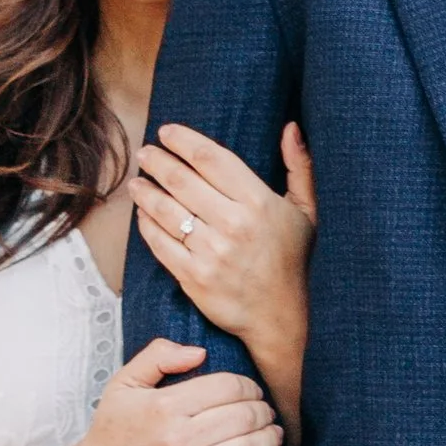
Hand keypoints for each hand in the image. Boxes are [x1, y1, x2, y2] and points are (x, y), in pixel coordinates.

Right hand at [74, 339, 280, 445]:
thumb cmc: (110, 432)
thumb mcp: (123, 384)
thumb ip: (158, 356)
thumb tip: (200, 353)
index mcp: (165, 406)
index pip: (227, 387)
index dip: (249, 386)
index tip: (252, 391)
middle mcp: (178, 439)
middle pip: (243, 417)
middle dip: (263, 411)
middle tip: (266, 411)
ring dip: (269, 439)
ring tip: (273, 433)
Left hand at [133, 121, 314, 347]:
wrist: (282, 317)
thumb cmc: (293, 260)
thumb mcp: (307, 212)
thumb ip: (300, 167)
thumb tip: (290, 128)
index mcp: (259, 202)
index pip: (211, 158)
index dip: (183, 140)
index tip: (166, 132)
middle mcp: (233, 225)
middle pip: (181, 180)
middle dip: (157, 161)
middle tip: (146, 153)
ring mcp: (211, 253)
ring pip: (166, 210)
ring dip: (145, 191)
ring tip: (137, 182)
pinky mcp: (194, 278)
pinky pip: (160, 243)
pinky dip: (147, 224)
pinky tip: (142, 213)